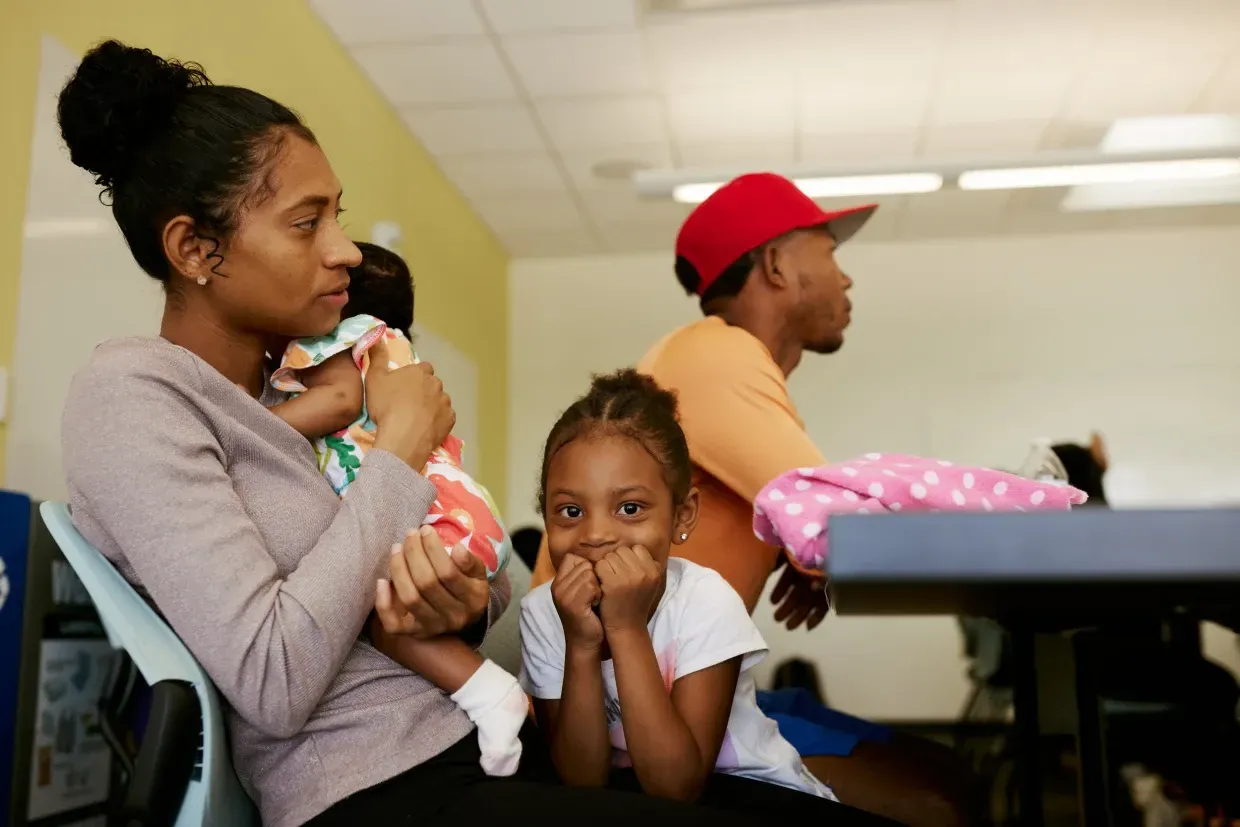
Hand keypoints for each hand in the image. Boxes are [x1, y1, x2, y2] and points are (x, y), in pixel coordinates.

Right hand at [365, 354, 454, 468]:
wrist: (402, 437)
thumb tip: (377, 336)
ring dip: (432, 406)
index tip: (404, 387)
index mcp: (419, 372)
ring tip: (417, 419)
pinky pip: (445, 417)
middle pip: (432, 385)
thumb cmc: (387, 406)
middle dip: (424, 391)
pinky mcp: (450, 420)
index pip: (422, 368)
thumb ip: (377, 357)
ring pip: (440, 400)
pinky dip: (438, 421)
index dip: (414, 377)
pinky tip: (426, 428)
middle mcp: (436, 384)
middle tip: (408, 404)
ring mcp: (445, 402)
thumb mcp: (374, 379)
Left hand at [375, 526, 488, 638]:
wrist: (462, 618)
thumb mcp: (477, 573)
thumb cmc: (467, 587)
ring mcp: (432, 626)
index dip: (433, 549)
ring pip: (410, 598)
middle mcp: (453, 616)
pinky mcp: (414, 633)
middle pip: (426, 583)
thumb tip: (457, 548)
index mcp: (473, 599)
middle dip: (414, 553)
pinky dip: (383, 603)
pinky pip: (394, 624)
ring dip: (399, 569)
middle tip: (410, 535)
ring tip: (397, 548)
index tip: (425, 530)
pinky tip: (382, 581)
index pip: (448, 572)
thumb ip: (470, 561)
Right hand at [551, 554, 603, 650]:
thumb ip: (583, 574)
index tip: (590, 584)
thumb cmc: (589, 615)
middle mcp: (557, 587)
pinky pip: (592, 586)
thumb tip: (600, 555)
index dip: (587, 567)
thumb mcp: (582, 591)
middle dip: (595, 578)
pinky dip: (599, 595)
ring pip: (590, 574)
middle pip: (584, 564)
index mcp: (558, 581)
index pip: (573, 557)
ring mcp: (563, 595)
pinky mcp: (573, 604)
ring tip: (594, 601)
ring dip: (598, 587)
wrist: (585, 642)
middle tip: (593, 596)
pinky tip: (596, 605)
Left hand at [595, 546, 662, 633]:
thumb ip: (646, 565)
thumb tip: (635, 548)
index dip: (628, 559)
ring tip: (609, 582)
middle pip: (622, 551)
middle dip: (616, 561)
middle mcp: (645, 572)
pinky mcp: (613, 583)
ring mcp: (629, 577)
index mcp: (655, 570)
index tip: (626, 572)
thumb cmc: (636, 604)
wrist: (627, 628)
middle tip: (616, 578)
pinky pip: (600, 565)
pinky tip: (602, 585)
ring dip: (606, 566)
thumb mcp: (649, 583)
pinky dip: (598, 573)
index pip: (638, 548)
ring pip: (610, 556)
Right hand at [770, 555, 828, 630]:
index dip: (780, 591)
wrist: (832, 550)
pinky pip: (823, 608)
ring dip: (798, 615)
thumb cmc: (814, 550)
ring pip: (807, 603)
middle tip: (777, 620)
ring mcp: (821, 586)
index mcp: (800, 564)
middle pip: (797, 594)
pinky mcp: (833, 594)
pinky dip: (816, 618)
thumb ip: (782, 560)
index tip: (772, 602)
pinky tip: (808, 627)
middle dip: (787, 608)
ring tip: (788, 627)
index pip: (788, 580)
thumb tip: (772, 569)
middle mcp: (809, 576)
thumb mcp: (794, 552)